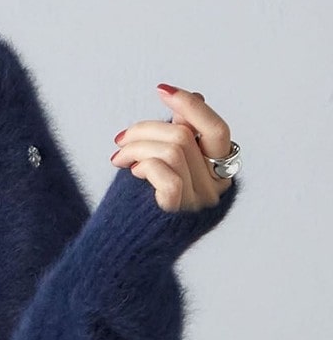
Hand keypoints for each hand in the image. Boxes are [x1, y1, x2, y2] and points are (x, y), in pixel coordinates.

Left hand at [109, 84, 235, 212]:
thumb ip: (183, 136)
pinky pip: (165, 173)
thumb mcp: (166, 164)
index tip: (161, 90)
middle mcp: (217, 187)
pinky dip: (144, 165)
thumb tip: (197, 98)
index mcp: (220, 171)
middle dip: (146, 128)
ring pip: (172, 149)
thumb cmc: (143, 203)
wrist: (125, 249)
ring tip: (119, 158)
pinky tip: (131, 171)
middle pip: (185, 135)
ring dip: (136, 147)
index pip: (215, 129)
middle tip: (121, 138)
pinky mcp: (179, 211)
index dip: (190, 105)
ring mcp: (200, 202)